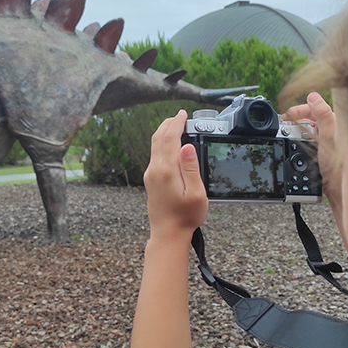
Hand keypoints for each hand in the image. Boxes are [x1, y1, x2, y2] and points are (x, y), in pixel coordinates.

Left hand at [144, 109, 207, 239]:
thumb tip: (187, 146)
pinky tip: (170, 145)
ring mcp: (150, 175)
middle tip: (180, 116)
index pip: (170, 138)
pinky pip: (155, 155)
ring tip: (175, 125)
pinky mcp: (150, 180)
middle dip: (168, 124)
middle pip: (158, 138)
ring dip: (164, 132)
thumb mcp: (196, 193)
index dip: (176, 123)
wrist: (167, 234)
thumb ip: (191, 168)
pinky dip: (162, 144)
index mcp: (166, 170)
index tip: (183, 114)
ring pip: (154, 146)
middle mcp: (155, 170)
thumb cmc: (186, 216)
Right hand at [283, 92, 340, 211]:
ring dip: (295, 132)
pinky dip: (298, 143)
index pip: (315, 108)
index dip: (300, 109)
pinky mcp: (322, 154)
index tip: (287, 115)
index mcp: (336, 123)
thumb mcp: (329, 138)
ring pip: (307, 131)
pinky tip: (295, 148)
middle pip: (310, 118)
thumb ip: (323, 116)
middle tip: (284, 124)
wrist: (341, 190)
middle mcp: (333, 131)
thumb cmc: (340, 166)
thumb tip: (314, 97)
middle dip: (295, 120)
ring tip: (287, 136)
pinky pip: (307, 143)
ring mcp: (326, 143)